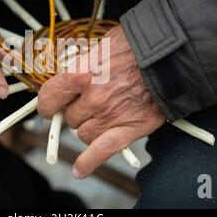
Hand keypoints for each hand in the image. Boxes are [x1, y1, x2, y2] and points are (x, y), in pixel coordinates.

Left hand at [38, 25, 165, 177]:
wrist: (170, 55)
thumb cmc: (136, 46)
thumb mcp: (101, 46)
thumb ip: (82, 65)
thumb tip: (68, 78)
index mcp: (82, 73)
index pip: (50, 97)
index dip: (47, 104)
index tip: (48, 107)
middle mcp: (93, 98)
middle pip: (70, 117)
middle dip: (76, 111)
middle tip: (90, 101)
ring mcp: (110, 116)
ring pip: (84, 134)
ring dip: (88, 127)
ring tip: (103, 114)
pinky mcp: (129, 129)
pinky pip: (102, 151)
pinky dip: (89, 162)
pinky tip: (79, 170)